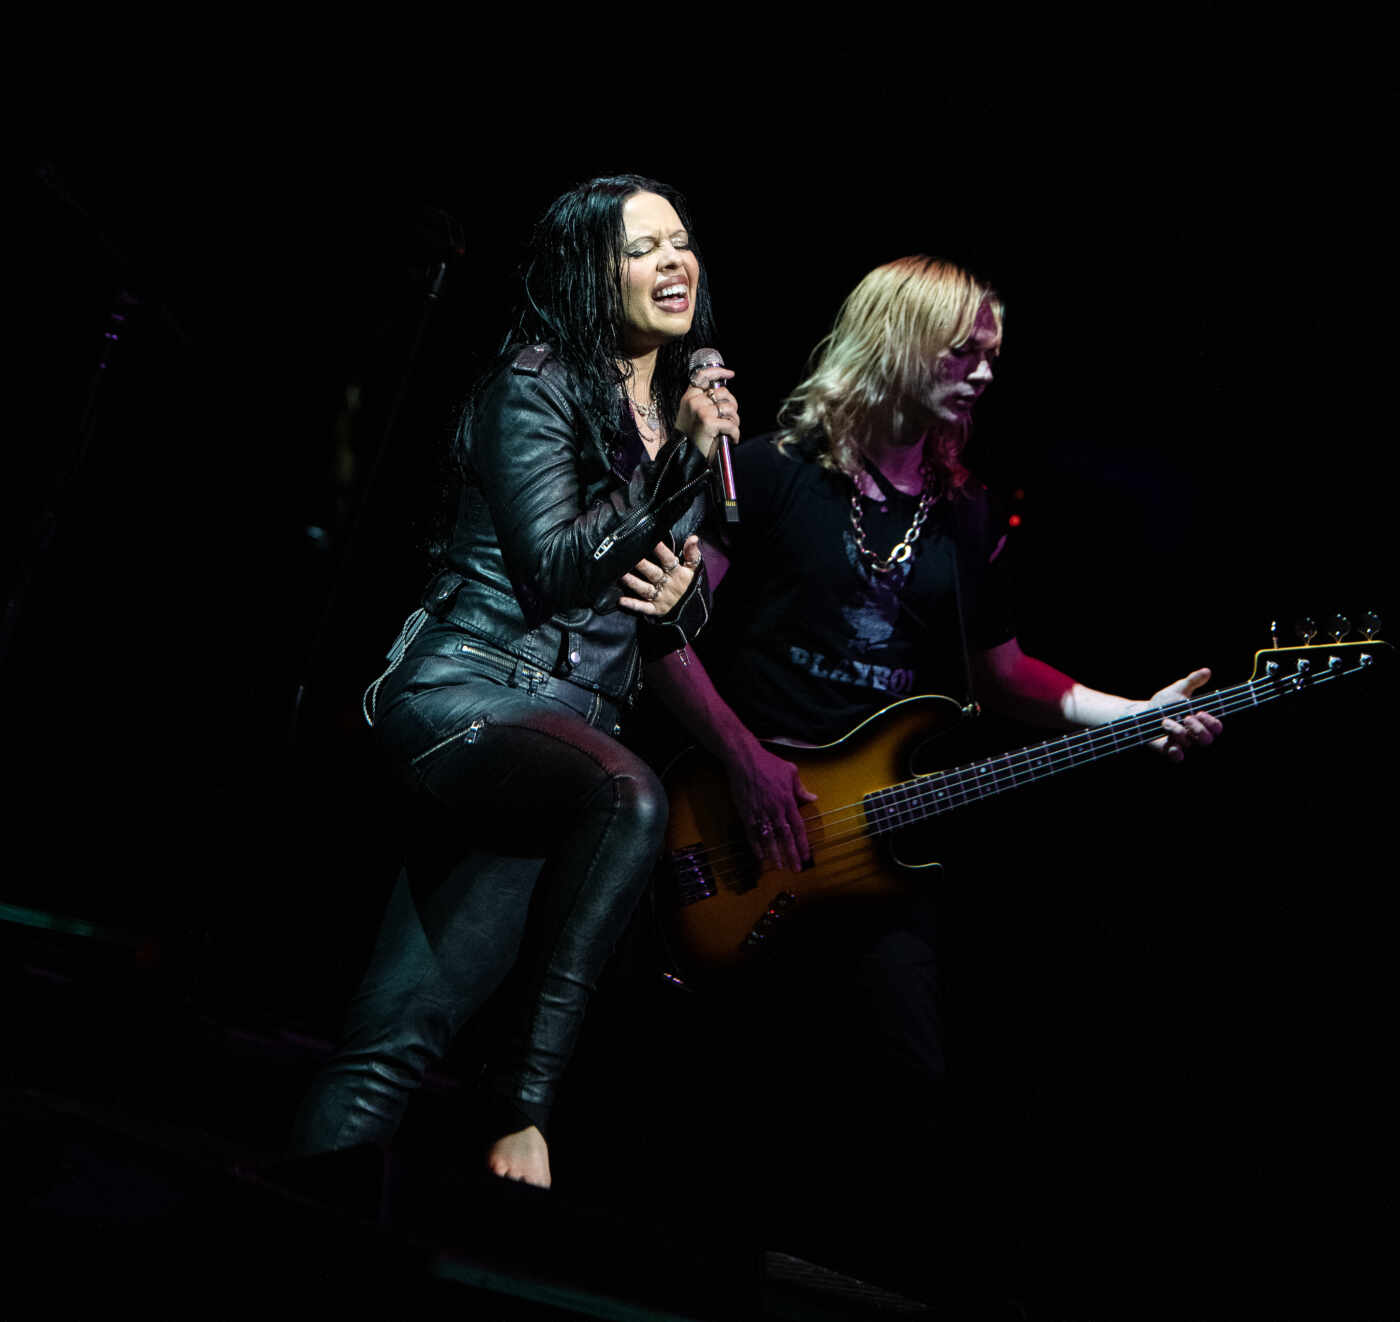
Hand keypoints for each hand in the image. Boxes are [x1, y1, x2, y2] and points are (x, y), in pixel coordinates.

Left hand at [618, 536, 702, 615]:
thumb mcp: (694, 569)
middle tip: (630, 557)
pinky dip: (633, 605)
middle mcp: (668, 585)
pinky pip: (644, 607)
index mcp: (677, 574)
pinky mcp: (655, 609)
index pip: (669, 560)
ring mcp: (661, 598)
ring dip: (633, 583)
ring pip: (645, 589)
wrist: (694, 611)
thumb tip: (694, 537)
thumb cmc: (690, 586)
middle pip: (653, 574)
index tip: (654, 541)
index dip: (662, 551)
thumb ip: (691, 553)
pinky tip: (622, 601)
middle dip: (642, 566)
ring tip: (621, 576)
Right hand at [675, 366, 738, 461]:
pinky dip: (735, 433)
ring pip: (730, 408)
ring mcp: (701, 411)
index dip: (719, 371)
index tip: (730, 374)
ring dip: (735, 421)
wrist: (684, 457)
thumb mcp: (692, 414)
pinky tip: (732, 439)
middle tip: (731, 418)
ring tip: (730, 431)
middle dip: (732, 405)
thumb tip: (723, 394)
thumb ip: (704, 401)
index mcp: (689, 397)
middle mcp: (694, 401)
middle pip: (723, 393)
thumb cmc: (691, 438)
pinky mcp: (708, 423)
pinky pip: (731, 424)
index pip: (703, 375)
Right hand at [726, 741, 818, 872]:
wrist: (744, 759)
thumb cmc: (769, 763)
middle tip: (796, 869)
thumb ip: (801, 789)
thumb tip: (813, 798)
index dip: (802, 843)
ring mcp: (759, 812)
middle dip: (791, 854)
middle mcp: (775, 809)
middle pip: (785, 836)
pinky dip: (756, 846)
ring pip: (768, 837)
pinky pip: (751, 833)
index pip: (798, 827)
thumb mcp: (791, 771)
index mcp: (787, 800)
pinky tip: (760, 856)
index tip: (807, 856)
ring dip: (774, 853)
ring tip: (780, 866)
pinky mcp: (746, 812)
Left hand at [1131, 667, 1222, 762]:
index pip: (1217, 728)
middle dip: (1198, 728)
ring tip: (1166, 722)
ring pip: (1190, 744)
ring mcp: (1181, 742)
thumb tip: (1207, 671)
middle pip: (1207, 739)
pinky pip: (1177, 756)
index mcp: (1199, 721)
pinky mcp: (1168, 749)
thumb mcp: (1178, 689)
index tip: (1200, 712)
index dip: (1212, 722)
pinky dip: (1176, 752)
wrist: (1142, 713)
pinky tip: (1172, 744)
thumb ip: (1193, 681)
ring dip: (1178, 731)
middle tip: (1186, 718)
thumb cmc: (1164, 702)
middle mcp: (1193, 734)